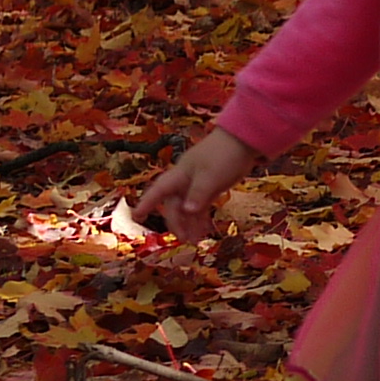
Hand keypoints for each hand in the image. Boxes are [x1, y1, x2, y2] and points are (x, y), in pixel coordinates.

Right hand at [134, 128, 256, 239]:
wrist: (243, 140)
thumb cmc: (223, 154)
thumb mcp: (210, 176)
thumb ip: (198, 194)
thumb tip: (187, 211)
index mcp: (180, 174)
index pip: (158, 190)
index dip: (147, 203)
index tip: (136, 216)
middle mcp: (186, 180)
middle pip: (175, 204)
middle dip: (177, 222)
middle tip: (184, 239)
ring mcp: (198, 184)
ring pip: (188, 207)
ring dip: (190, 224)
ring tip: (195, 241)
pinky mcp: (211, 187)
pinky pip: (201, 206)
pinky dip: (201, 218)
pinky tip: (203, 230)